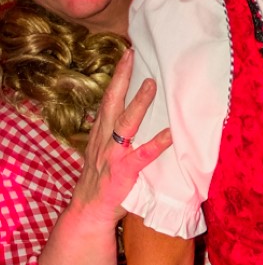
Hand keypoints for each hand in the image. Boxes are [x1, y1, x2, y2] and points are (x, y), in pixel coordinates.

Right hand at [71, 49, 170, 224]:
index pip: (108, 98)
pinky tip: (170, 133)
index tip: (126, 55)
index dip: (117, 76)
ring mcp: (113, 154)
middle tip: (132, 54)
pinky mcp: (124, 171)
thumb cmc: (101, 182)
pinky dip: (157, 143)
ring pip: (125, 123)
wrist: (90, 211)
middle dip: (121, 76)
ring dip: (138, 103)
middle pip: (111, 101)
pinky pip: (143, 155)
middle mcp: (104, 139)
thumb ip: (115, 135)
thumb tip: (132, 117)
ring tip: (151, 84)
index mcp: (100, 133)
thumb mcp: (103, 152)